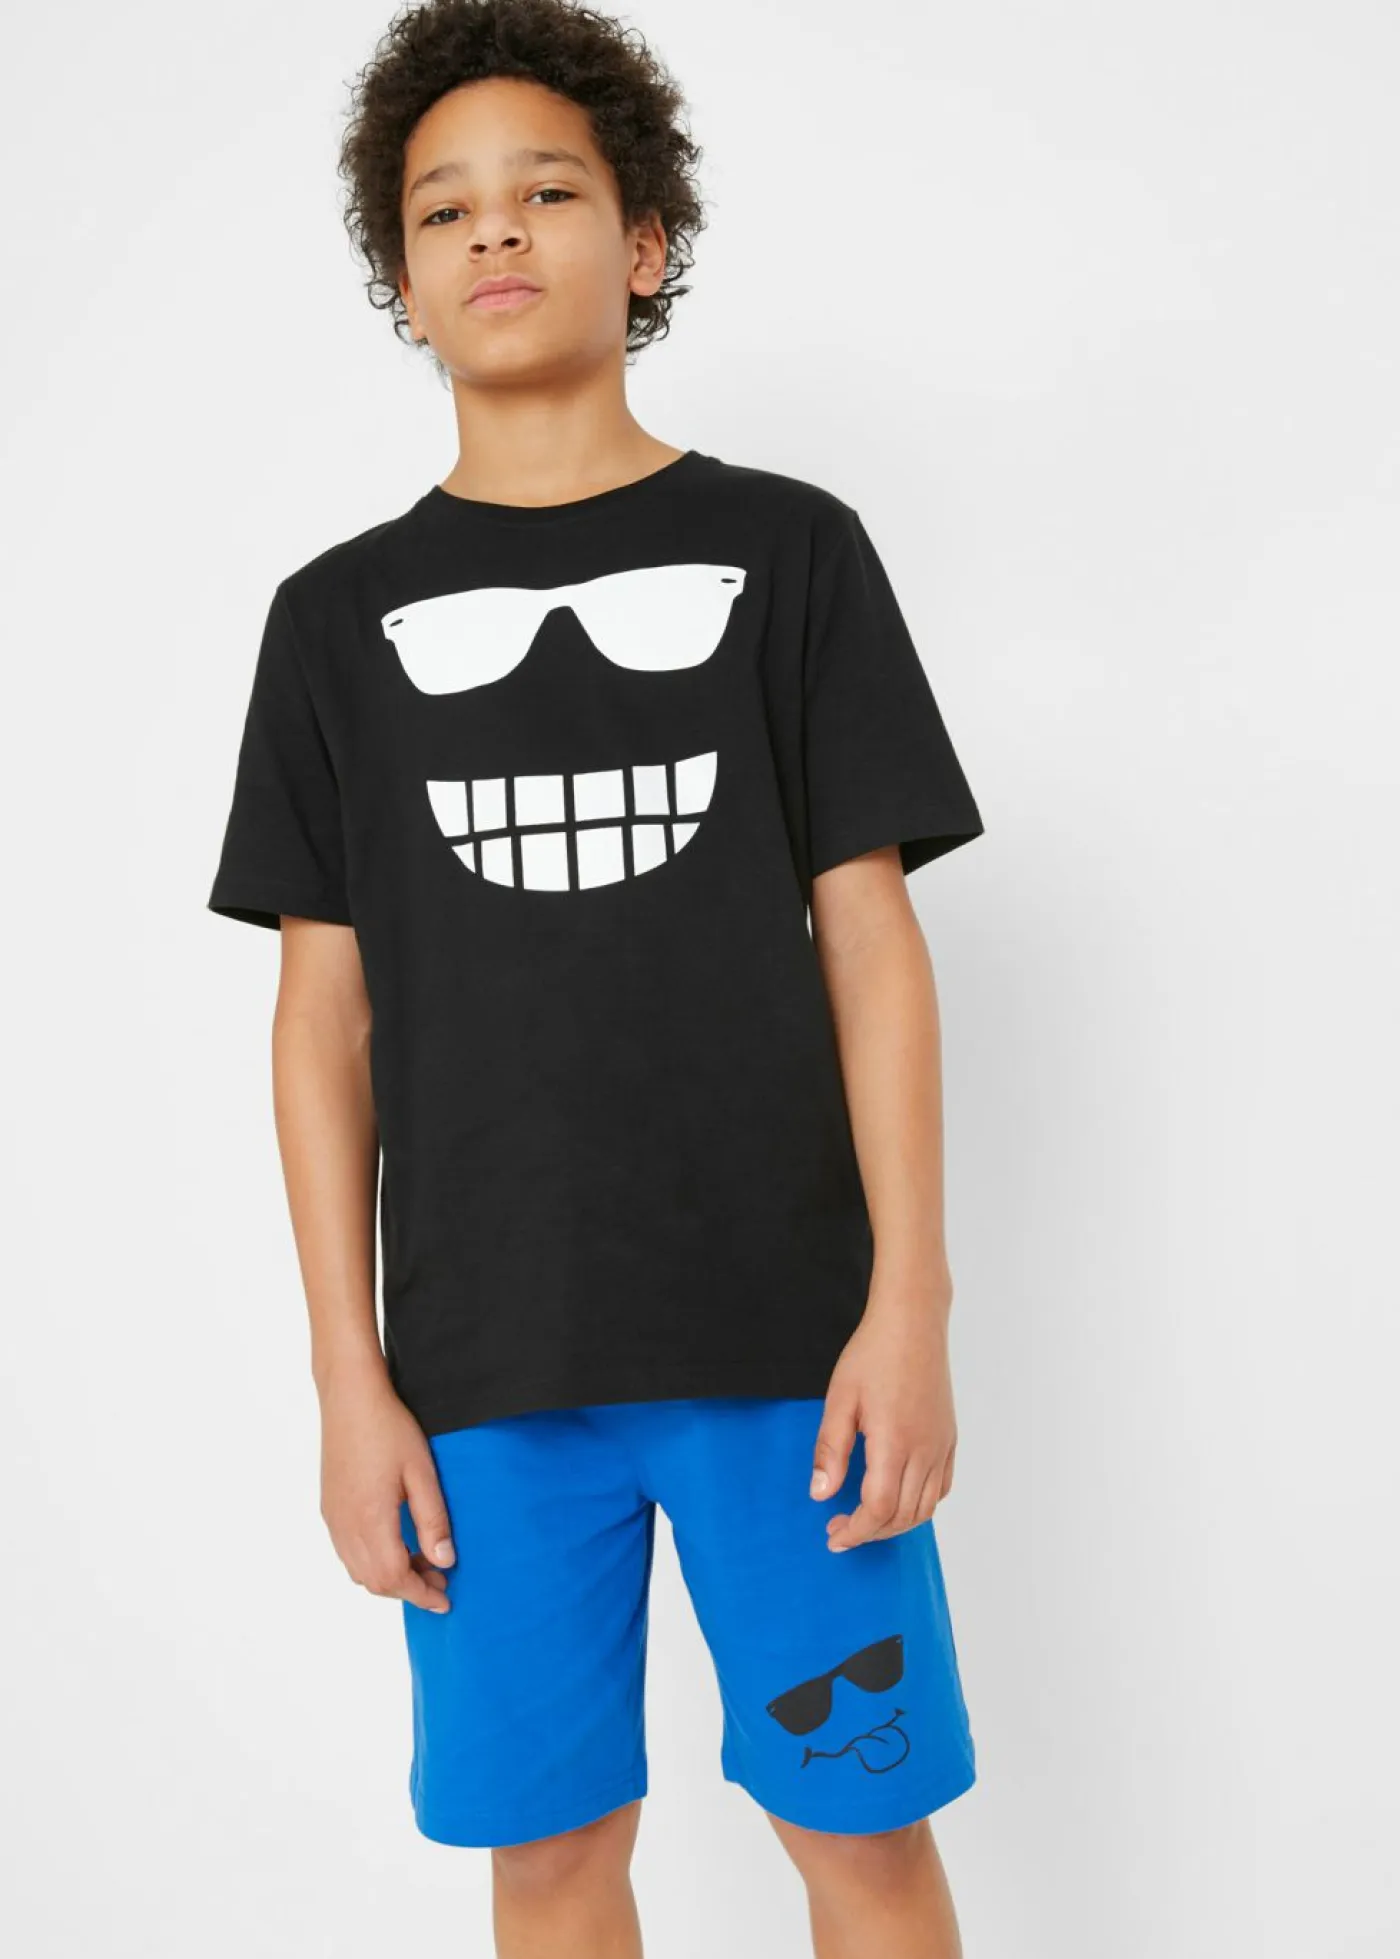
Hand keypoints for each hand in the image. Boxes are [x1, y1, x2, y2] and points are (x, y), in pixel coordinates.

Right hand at [318, 1363, 454, 1612]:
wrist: (350, 1397)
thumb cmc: (389, 1428)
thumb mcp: (421, 1473)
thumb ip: (432, 1520)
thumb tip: (444, 1562)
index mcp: (370, 1520)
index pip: (394, 1578)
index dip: (421, 1595)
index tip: (445, 1602)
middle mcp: (345, 1526)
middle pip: (374, 1581)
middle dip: (408, 1589)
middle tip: (441, 1580)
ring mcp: (333, 1518)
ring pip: (358, 1570)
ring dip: (390, 1576)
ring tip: (423, 1561)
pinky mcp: (329, 1508)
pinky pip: (348, 1552)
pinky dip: (373, 1562)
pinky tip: (396, 1544)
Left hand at [810, 1297, 957, 1551]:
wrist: (912, 1322)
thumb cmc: (872, 1354)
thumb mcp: (839, 1399)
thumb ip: (830, 1450)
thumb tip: (821, 1494)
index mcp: (894, 1442)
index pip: (879, 1509)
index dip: (856, 1531)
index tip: (833, 1536)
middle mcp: (925, 1450)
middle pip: (903, 1516)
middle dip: (871, 1532)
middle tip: (840, 1527)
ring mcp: (941, 1445)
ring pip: (926, 1507)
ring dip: (895, 1523)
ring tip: (866, 1517)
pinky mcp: (949, 1438)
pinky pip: (941, 1487)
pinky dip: (920, 1505)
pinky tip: (897, 1497)